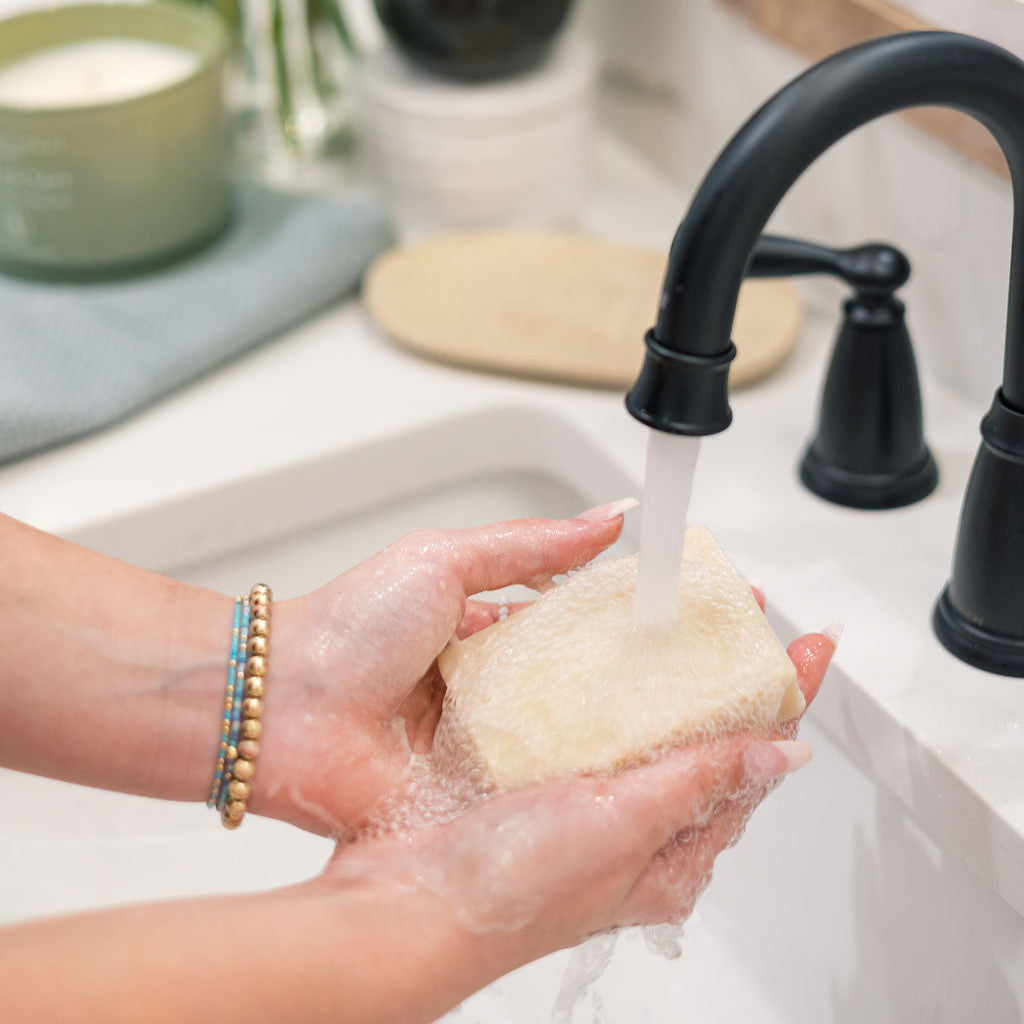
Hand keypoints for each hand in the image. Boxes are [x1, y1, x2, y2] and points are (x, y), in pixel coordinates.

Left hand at [253, 503, 632, 834]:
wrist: (282, 709)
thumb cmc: (349, 628)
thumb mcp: (446, 560)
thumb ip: (529, 543)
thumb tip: (606, 518)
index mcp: (473, 630)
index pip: (556, 626)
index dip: (605, 625)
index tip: (660, 624)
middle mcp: (477, 689)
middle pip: (561, 690)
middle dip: (613, 692)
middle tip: (678, 691)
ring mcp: (470, 744)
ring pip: (550, 744)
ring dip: (594, 743)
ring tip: (662, 739)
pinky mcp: (461, 795)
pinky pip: (521, 793)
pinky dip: (558, 790)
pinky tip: (611, 787)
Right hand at [322, 632, 832, 963]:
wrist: (411, 902)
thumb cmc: (511, 891)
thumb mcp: (622, 826)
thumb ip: (699, 782)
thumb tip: (780, 754)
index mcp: (673, 852)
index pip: (752, 763)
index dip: (787, 700)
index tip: (809, 646)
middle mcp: (638, 829)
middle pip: (707, 740)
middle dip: (733, 678)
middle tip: (741, 617)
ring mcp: (592, 804)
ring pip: (651, 728)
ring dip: (671, 677)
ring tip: (684, 625)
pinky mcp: (546, 781)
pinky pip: (595, 726)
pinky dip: (608, 688)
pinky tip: (602, 658)